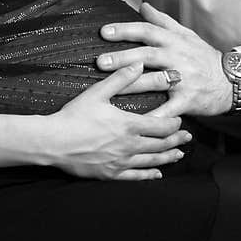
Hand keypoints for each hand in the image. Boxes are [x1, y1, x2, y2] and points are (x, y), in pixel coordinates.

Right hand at [44, 63, 191, 179]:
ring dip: (168, 157)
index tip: (180, 120)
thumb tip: (138, 63)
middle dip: (176, 140)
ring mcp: (121, 162)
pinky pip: (135, 177)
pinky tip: (157, 174)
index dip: (174, 124)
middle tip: (187, 137)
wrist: (53, 142)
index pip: (161, 126)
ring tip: (179, 154)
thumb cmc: (74, 116)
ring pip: (152, 161)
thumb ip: (121, 79)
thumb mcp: (97, 93)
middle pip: (161, 144)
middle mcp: (129, 146)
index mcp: (129, 125)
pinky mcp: (111, 174)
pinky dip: (149, 175)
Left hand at [96, 4, 233, 116]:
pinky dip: (154, 116)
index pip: (147, 31)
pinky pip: (168, 109)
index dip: (126, 30)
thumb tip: (143, 5)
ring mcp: (183, 79)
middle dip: (123, 58)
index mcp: (175, 41)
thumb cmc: (204, 58)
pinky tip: (138, 121)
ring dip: (131, 86)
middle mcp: (178, 58)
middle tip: (100, 62)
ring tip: (110, 91)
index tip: (104, 32)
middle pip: (147, 55)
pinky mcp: (188, 100)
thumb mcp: (187, 35)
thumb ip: (163, 21)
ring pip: (154, 82)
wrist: (231, 81)